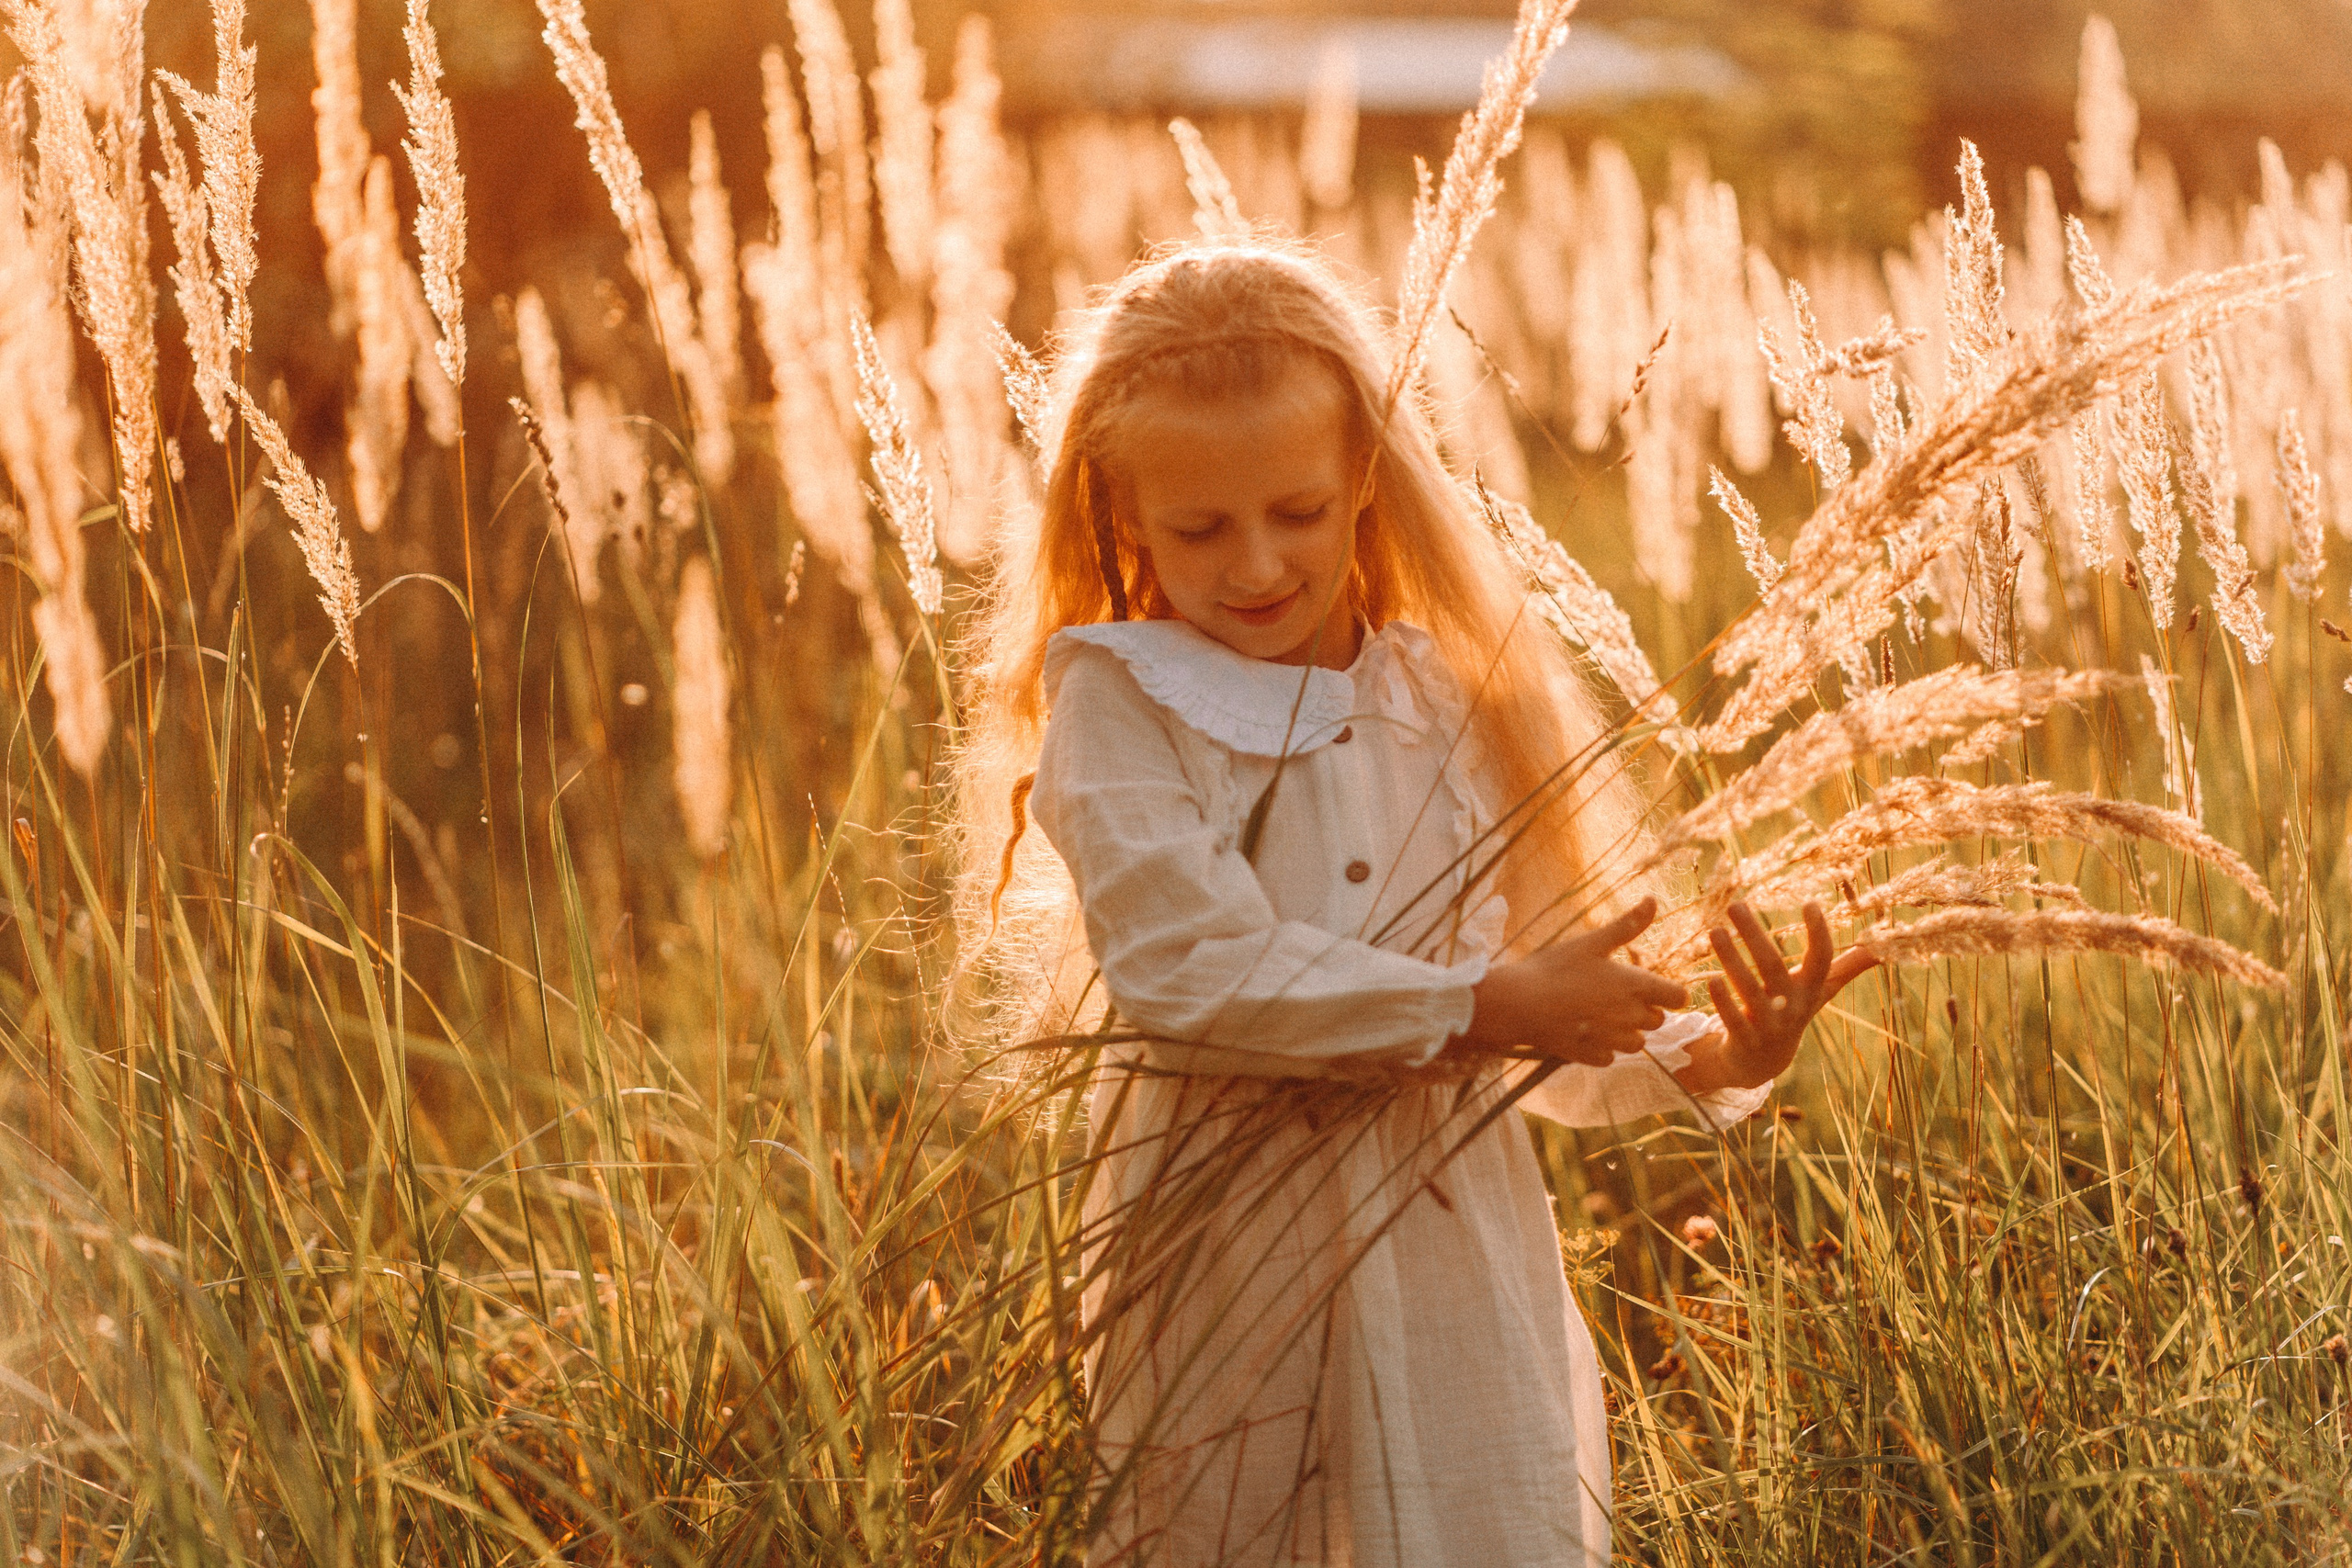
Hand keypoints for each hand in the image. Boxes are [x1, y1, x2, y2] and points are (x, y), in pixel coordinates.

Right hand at [1452, 896, 1688, 1067]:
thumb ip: (1627, 925)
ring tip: (1599, 1014)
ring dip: (1625, 1032)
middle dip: (1644, 1010)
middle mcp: (1631, 1017)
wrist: (1518, 1003)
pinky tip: (1582, 1029)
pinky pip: (1610, 1057)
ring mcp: (1613, 1040)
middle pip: (1658, 1021)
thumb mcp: (1591, 942)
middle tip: (1614, 995)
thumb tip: (1653, 899)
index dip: (1667, 991)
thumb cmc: (1555, 968)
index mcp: (1636, 986)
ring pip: (1637, 1044)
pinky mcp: (1592, 1057)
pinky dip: (1601, 1047)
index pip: (1679, 997)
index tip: (1647, 984)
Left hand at [1678, 902, 1877, 1093]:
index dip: (1818, 933)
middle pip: (1774, 967)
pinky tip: (1710, 979)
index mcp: (1809, 990)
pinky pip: (1734, 1020)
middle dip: (1754, 934)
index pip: (1821, 960)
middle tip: (1734, 903)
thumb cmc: (1790, 1012)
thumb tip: (1885, 946)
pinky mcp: (1745, 1042)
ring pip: (1750, 990)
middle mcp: (1792, 1007)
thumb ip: (1847, 966)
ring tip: (1715, 931)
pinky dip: (1723, 1001)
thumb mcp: (1819, 990)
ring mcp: (1769, 1026)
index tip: (1809, 903)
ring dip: (1732, 960)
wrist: (1762, 1063)